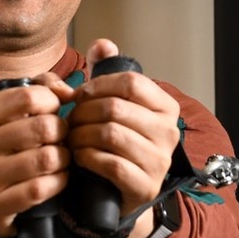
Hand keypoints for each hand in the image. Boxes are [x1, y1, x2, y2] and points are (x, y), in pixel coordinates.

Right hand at [0, 75, 73, 237]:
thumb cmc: (6, 148)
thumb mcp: (12, 114)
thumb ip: (41, 89)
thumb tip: (68, 92)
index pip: (27, 96)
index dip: (51, 102)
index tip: (52, 112)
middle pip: (42, 127)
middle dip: (62, 132)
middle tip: (60, 139)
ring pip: (46, 158)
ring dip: (63, 158)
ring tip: (59, 158)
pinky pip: (41, 188)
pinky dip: (58, 182)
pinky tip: (56, 179)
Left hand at [66, 39, 180, 218]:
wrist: (120, 192)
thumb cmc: (114, 143)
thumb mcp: (111, 104)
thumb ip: (106, 72)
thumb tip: (103, 45)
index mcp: (166, 107)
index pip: (130, 82)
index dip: (97, 85)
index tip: (80, 96)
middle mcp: (169, 132)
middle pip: (115, 107)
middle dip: (83, 112)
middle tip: (68, 121)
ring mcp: (160, 161)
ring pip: (110, 134)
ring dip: (81, 135)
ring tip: (71, 139)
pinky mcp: (145, 186)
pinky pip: (110, 163)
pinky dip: (87, 157)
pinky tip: (79, 157)